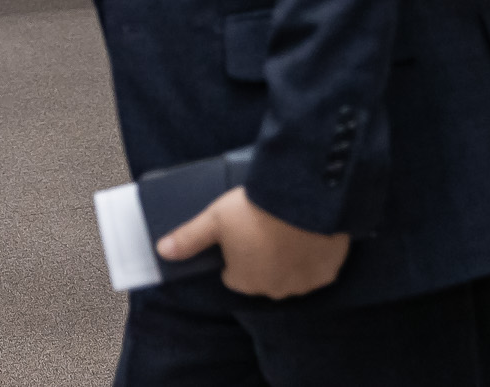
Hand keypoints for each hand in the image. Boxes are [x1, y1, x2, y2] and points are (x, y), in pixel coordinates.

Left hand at [159, 186, 350, 299]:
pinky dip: (313, 257)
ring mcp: (303, 284)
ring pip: (290, 276)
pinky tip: (309, 235)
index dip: (234, 255)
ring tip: (287, 229)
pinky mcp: (328, 273)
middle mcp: (274, 290)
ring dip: (288, 260)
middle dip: (261, 259)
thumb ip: (189, 238)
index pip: (233, 276)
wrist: (303, 200)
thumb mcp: (214, 220)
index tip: (240, 235)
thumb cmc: (254, 211)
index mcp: (245, 281)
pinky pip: (316, 270)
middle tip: (264, 228)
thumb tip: (161, 251)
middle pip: (262, 278)